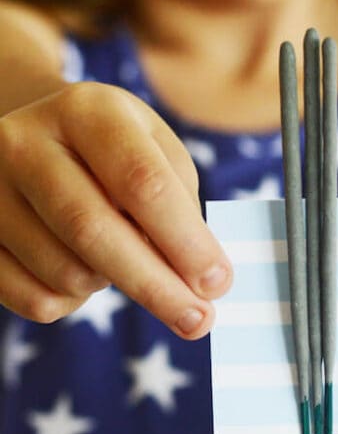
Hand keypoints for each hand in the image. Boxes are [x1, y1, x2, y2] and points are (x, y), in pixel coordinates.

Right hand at [0, 81, 231, 337]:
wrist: (35, 139)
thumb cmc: (116, 157)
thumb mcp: (157, 155)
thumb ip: (181, 209)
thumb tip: (200, 282)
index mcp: (87, 111)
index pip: (141, 182)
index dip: (185, 241)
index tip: (217, 284)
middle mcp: (25, 141)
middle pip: (94, 230)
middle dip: (156, 287)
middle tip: (198, 322)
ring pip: (65, 274)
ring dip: (108, 285)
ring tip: (115, 259)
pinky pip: (35, 299)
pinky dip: (70, 303)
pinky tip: (77, 271)